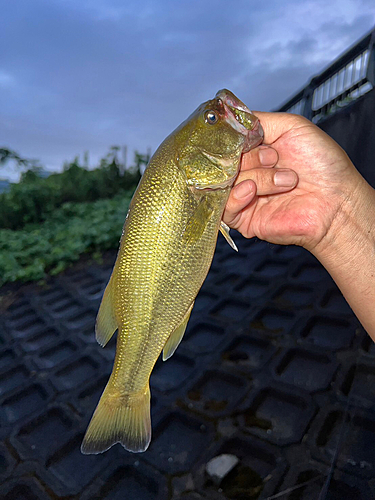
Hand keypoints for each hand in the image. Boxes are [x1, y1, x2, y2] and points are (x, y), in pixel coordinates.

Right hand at [224, 112, 364, 251]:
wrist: (338, 201)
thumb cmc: (324, 166)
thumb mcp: (293, 126)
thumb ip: (258, 121)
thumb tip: (230, 119)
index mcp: (254, 152)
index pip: (225, 143)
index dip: (233, 139)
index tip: (249, 139)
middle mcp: (247, 172)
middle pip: (222, 161)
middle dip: (249, 157)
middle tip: (274, 159)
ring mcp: (244, 196)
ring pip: (225, 182)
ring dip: (256, 176)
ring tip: (283, 180)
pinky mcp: (244, 219)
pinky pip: (224, 207)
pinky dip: (237, 196)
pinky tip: (254, 190)